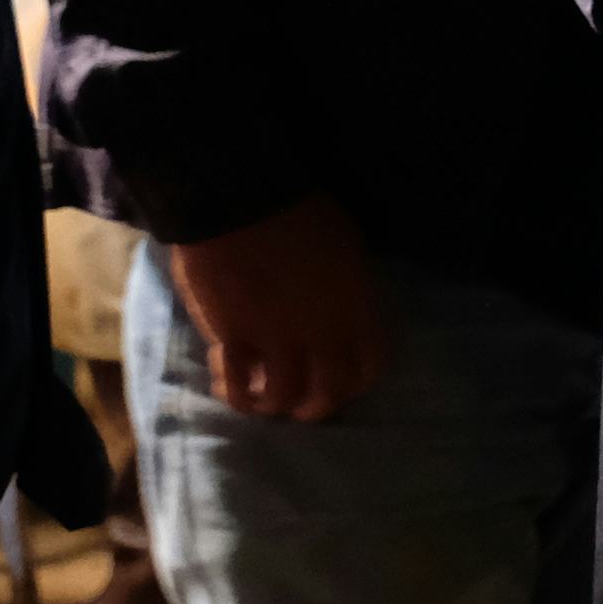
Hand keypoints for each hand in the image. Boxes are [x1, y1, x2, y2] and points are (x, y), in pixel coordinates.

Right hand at [164, 200, 392, 421]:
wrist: (239, 198)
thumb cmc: (297, 209)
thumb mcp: (346, 245)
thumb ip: (350, 289)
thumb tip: (344, 316)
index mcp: (355, 306)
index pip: (371, 365)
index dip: (358, 381)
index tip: (344, 380)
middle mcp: (323, 331)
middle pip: (329, 392)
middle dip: (318, 406)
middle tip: (304, 405)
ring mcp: (276, 338)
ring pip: (283, 396)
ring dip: (275, 405)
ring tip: (264, 400)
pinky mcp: (234, 338)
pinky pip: (239, 385)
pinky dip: (237, 393)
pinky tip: (231, 386)